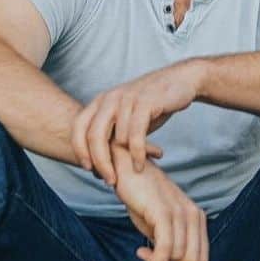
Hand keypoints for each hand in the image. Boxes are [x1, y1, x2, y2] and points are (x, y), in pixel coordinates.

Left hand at [71, 60, 202, 184]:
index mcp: (101, 101)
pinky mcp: (145, 103)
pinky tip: (140, 165)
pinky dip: (137, 154)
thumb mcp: (126, 117)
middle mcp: (110, 98)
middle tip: (109, 180)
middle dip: (99, 162)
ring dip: (123, 161)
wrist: (180, 80)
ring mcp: (127, 99)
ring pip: (116, 138)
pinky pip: (135, 135)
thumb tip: (98, 162)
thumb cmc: (152, 104)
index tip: (88, 169)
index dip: (79, 150)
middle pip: (94, 135)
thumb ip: (112, 134)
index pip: (78, 127)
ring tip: (130, 173)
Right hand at [111, 143, 208, 260]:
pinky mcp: (163, 213)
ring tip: (143, 254)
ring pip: (181, 258)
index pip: (201, 258)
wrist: (126, 169)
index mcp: (196, 218)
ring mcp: (180, 213)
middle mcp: (193, 215)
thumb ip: (173, 251)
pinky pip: (166, 248)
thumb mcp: (159, 229)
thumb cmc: (141, 200)